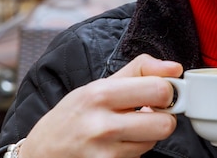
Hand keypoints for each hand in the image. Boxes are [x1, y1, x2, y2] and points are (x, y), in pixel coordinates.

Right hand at [18, 54, 182, 157]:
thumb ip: (140, 70)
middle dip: (163, 117)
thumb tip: (175, 68)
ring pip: (154, 142)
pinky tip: (119, 144)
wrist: (41, 152)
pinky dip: (135, 150)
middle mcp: (102, 125)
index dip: (168, 91)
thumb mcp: (100, 84)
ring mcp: (105, 154)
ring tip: (128, 128)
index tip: (161, 93)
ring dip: (148, 135)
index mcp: (101, 94)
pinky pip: (140, 157)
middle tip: (150, 113)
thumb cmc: (75, 114)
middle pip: (165, 124)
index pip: (159, 90)